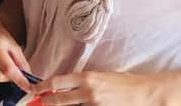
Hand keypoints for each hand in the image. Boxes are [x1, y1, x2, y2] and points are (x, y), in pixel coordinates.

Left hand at [34, 71, 159, 105]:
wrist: (146, 94)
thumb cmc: (126, 83)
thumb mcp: (102, 77)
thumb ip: (84, 82)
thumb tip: (68, 86)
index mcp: (87, 78)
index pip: (58, 82)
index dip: (43, 87)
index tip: (35, 90)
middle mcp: (89, 92)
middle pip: (59, 100)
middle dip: (47, 103)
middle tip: (40, 103)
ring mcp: (95, 105)